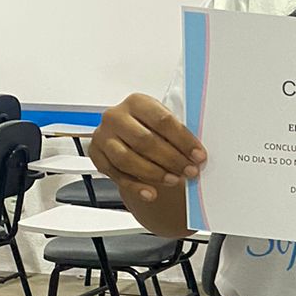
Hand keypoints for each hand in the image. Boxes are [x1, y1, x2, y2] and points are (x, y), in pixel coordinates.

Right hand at [90, 93, 205, 204]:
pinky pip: (116, 175)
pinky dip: (135, 187)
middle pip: (144, 141)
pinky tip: (151, 193)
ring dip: (154, 173)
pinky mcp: (97, 156)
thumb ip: (177, 134)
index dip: (183, 140)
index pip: (162, 121)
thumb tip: (196, 153)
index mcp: (136, 102)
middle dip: (171, 159)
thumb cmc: (150, 129)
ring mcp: (103, 136)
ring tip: (173, 180)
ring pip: (127, 159)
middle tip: (189, 171)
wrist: (128, 138)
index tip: (198, 156)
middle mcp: (116, 117)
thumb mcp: (163, 125)